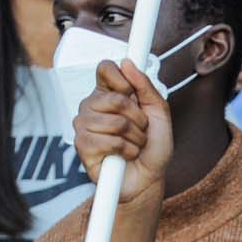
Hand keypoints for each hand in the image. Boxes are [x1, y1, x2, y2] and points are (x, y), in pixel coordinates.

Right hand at [73, 59, 172, 204]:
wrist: (149, 178)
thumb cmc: (152, 147)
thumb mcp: (159, 112)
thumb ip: (146, 86)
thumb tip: (127, 62)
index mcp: (107, 92)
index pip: (106, 68)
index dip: (124, 80)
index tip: (135, 96)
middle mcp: (92, 106)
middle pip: (115, 98)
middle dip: (138, 118)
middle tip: (140, 130)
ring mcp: (84, 125)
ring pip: (116, 122)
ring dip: (135, 137)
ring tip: (133, 144)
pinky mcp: (82, 145)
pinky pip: (109, 141)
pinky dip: (127, 150)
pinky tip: (124, 155)